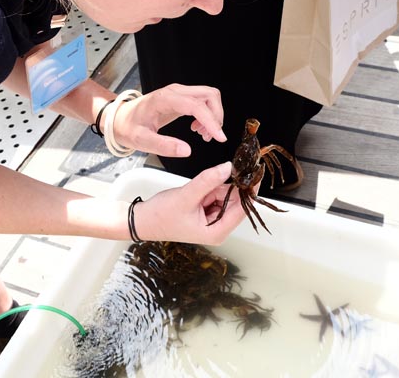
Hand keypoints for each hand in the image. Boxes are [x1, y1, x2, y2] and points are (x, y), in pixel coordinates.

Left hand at [113, 83, 225, 157]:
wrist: (119, 118)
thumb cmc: (128, 127)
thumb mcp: (142, 140)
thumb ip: (164, 146)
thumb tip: (187, 151)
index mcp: (165, 99)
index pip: (196, 105)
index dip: (211, 121)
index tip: (219, 138)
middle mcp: (174, 91)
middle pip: (209, 95)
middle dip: (216, 116)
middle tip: (211, 137)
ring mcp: (178, 92)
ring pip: (208, 96)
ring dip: (213, 115)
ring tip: (203, 135)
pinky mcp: (180, 97)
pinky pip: (202, 101)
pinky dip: (206, 115)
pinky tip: (197, 129)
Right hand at [133, 162, 250, 245]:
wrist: (142, 220)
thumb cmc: (160, 216)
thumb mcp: (186, 195)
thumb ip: (208, 181)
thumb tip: (229, 167)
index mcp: (218, 231)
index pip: (244, 208)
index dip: (250, 189)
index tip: (256, 171)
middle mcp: (219, 228)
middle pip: (235, 201)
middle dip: (225, 187)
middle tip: (210, 181)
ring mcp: (213, 221)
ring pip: (225, 196)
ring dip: (213, 188)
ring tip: (195, 192)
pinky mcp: (207, 214)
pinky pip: (216, 195)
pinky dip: (209, 189)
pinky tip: (195, 193)